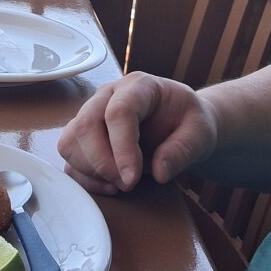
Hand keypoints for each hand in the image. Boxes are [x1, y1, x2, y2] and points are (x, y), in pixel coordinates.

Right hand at [57, 72, 216, 194]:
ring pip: (70, 142)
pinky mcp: (83, 138)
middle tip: (130, 184)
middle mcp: (107, 95)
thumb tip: (159, 171)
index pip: (118, 112)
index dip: (122, 148)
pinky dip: (85, 179)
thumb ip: (184, 149)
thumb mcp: (201, 133)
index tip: (133, 179)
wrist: (181, 126)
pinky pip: (69, 160)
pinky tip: (110, 185)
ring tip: (121, 183)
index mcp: (138, 86)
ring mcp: (91, 115)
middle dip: (104, 163)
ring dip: (91, 171)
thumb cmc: (189, 124)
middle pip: (85, 126)